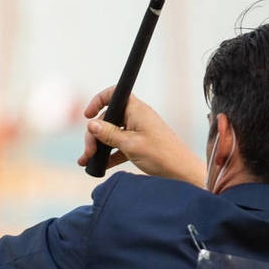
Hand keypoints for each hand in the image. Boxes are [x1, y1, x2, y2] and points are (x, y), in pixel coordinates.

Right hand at [79, 87, 206, 185]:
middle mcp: (136, 118)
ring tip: (87, 161)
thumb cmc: (161, 156)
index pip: (114, 94)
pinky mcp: (138, 146)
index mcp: (136, 110)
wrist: (181, 173)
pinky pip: (118, 146)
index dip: (98, 101)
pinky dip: (108, 155)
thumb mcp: (130, 145)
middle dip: (94, 134)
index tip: (87, 115)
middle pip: (107, 119)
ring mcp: (137, 132)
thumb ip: (109, 134)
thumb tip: (90, 124)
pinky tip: (99, 167)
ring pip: (111, 134)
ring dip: (98, 147)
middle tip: (88, 152)